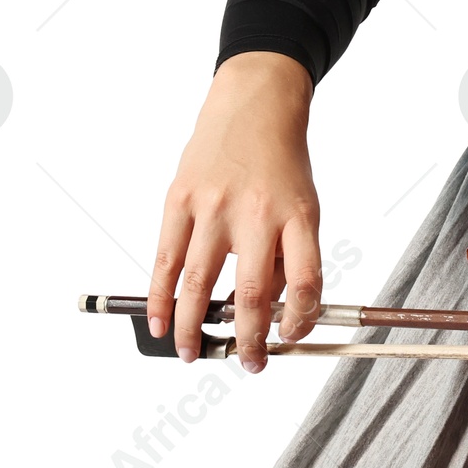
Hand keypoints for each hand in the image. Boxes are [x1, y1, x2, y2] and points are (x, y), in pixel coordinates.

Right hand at [148, 52, 320, 372]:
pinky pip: (166, 260)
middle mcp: (257, 212)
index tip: (291, 338)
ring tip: (195, 354)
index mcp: (298, 215)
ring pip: (201, 285)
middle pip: (251, 294)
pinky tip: (161, 324)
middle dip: (248, 341)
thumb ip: (286, 255)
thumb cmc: (280, 163)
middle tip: (248, 363)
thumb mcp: (302, 204)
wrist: (255, 105)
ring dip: (196, 330)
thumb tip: (268, 311)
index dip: (300, 320)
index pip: (306, 282)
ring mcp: (214, 206)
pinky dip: (161, 298)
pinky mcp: (180, 199)